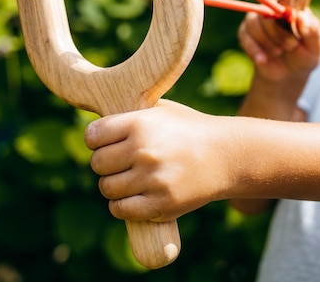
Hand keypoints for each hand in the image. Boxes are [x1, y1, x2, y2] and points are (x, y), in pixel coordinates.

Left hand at [84, 100, 236, 221]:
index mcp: (139, 123)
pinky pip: (121, 210)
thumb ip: (128, 115)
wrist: (227, 156)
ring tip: (127, 180)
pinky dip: (122, 206)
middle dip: (105, 163)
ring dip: (113, 186)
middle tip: (119, 163)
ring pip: (107, 188)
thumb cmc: (188, 130)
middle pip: (97, 163)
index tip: (104, 143)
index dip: (95, 140)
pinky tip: (132, 198)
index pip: (92, 135)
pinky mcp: (161, 204)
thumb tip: (94, 125)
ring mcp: (152, 179)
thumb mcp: (160, 110)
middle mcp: (142, 150)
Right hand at [237, 0, 319, 83]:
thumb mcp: (315, 46)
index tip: (296, 37)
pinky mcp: (245, 33)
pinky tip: (263, 60)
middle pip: (267, 11)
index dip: (288, 19)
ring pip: (253, 23)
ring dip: (266, 41)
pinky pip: (244, 36)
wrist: (287, 74)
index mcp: (293, 7)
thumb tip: (300, 16)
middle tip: (290, 47)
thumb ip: (312, 30)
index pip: (286, 3)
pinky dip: (254, 50)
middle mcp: (273, 8)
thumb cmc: (304, 56)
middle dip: (278, 33)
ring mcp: (257, 20)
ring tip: (278, 52)